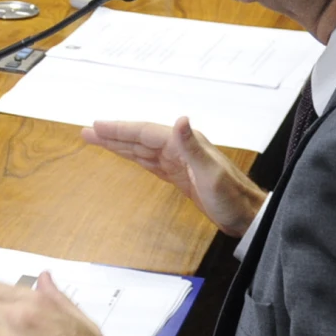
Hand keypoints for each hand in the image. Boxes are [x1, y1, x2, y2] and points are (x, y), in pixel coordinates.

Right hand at [84, 117, 265, 235]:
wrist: (247, 216)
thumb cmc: (232, 197)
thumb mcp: (211, 174)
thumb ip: (192, 147)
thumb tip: (180, 120)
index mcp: (184, 144)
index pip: (145, 133)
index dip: (120, 129)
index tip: (97, 126)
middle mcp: (179, 149)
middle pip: (139, 138)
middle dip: (113, 134)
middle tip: (88, 131)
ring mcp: (178, 162)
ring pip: (142, 149)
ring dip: (119, 144)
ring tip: (96, 140)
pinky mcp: (179, 175)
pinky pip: (149, 162)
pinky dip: (133, 157)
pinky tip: (125, 155)